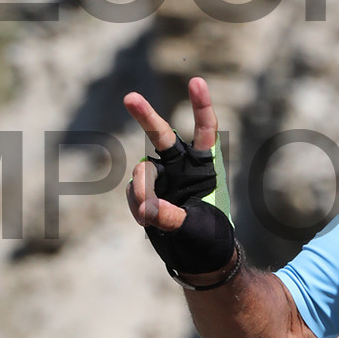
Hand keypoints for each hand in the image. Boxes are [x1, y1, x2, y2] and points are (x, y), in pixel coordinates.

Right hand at [123, 76, 217, 241]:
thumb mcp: (196, 228)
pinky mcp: (146, 192)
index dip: (201, 105)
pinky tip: (146, 221)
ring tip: (148, 215)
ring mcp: (162, 177)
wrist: (197, 255)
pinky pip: (133, 192)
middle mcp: (182, 165)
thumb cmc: (208, 237)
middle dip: (145, 115)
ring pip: (142, 172)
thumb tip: (147, 209)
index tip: (196, 82)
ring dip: (141, 190)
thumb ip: (172, 217)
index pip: (204, 130)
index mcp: (206, 166)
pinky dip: (137, 205)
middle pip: (161, 134)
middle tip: (130, 97)